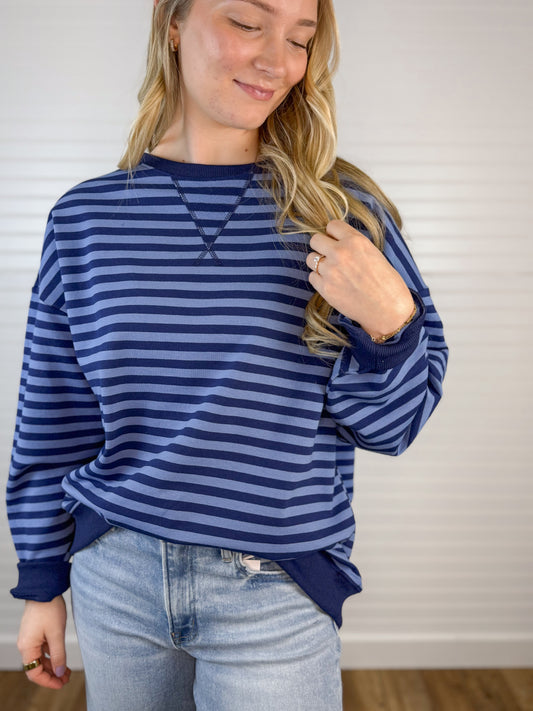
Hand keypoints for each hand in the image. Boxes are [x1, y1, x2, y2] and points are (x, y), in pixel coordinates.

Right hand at [18, 595, 70, 688]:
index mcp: (27, 647)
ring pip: (40, 658)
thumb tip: (60, 672)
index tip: (62, 683)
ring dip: (52, 665)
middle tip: (67, 678)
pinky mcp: (35, 631)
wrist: (44, 588)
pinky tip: (62, 657)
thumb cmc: (49, 608)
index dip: (48, 681)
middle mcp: (26, 644)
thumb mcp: (56, 633)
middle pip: (36, 667)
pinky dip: (51, 655)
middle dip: (52, 675)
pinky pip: (42, 649)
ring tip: (67, 670)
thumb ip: (58, 655)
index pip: (34, 673)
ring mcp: (30, 638)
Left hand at [306, 220, 414, 339]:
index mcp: (355, 241)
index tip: (336, 241)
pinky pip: (312, 277)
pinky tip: (333, 284)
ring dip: (319, 264)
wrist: (388, 309)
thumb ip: (354, 244)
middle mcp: (340, 253)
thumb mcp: (374, 253)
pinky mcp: (325, 288)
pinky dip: (319, 280)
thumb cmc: (386, 283)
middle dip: (321, 246)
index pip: (332, 225)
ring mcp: (330, 271)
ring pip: (311, 259)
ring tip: (333, 272)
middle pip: (315, 240)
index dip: (333, 234)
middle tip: (330, 256)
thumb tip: (337, 240)